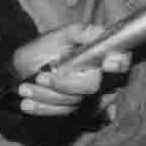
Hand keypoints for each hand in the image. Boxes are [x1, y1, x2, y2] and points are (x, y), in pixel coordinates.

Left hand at [12, 23, 131, 115]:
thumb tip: (99, 32)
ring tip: (25, 88)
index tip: (107, 64)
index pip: (120, 62)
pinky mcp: (74, 108)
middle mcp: (100, 76)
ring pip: (73, 101)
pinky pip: (62, 113)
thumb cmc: (45, 48)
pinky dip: (42, 108)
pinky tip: (27, 102)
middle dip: (63, 83)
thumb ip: (81, 32)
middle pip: (91, 86)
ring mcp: (87, 94)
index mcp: (102, 55)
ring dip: (46, 95)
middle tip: (40, 77)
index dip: (118, 64)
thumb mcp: (61, 34)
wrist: (24, 68)